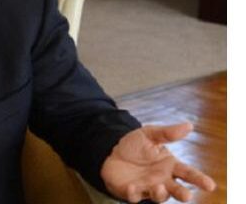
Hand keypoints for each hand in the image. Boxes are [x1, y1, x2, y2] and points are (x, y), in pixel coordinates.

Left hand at [101, 123, 215, 202]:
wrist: (112, 152)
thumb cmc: (135, 146)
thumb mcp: (149, 134)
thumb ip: (167, 133)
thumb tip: (189, 125)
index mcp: (170, 166)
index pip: (188, 173)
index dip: (199, 179)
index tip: (210, 185)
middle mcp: (162, 180)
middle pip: (176, 189)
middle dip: (182, 194)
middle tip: (187, 196)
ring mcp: (148, 187)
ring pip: (158, 196)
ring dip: (160, 194)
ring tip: (158, 187)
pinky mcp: (132, 192)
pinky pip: (135, 196)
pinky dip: (134, 194)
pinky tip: (132, 187)